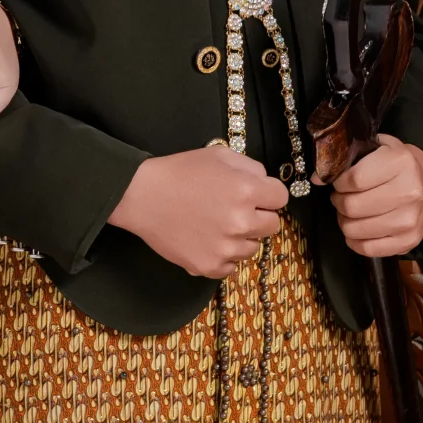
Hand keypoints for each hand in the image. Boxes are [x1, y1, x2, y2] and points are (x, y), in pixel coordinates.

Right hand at [107, 147, 289, 276]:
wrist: (142, 196)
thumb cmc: (180, 171)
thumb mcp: (219, 155)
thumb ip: (250, 167)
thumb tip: (265, 183)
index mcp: (246, 191)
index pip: (280, 198)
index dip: (268, 193)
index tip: (254, 193)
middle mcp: (241, 222)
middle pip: (272, 225)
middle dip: (258, 215)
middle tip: (234, 209)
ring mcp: (226, 248)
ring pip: (253, 247)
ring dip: (241, 237)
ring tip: (216, 224)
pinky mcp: (209, 267)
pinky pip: (232, 266)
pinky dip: (223, 255)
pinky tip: (206, 240)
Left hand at [331, 134, 422, 257]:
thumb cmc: (392, 162)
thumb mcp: (372, 148)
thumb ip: (344, 159)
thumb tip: (316, 179)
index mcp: (400, 162)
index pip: (354, 180)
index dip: (338, 182)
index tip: (338, 182)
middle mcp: (410, 192)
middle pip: (353, 207)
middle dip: (339, 202)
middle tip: (341, 197)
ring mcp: (411, 219)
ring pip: (357, 230)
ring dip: (345, 222)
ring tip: (350, 212)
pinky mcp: (410, 240)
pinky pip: (369, 249)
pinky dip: (355, 241)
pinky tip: (356, 229)